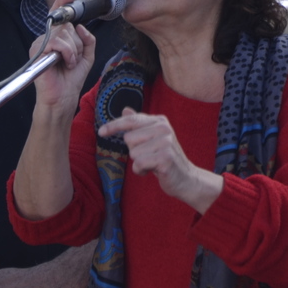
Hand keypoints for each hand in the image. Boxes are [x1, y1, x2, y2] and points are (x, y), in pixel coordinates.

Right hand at [30, 0, 95, 111]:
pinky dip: (68, 53)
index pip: (58, 16)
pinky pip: (58, 42)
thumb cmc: (71, 79)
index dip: (63, 4)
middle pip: (67, 26)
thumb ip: (88, 40)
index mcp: (56, 38)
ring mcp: (40, 43)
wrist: (63, 97)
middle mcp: (47, 38)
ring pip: (64, 33)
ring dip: (73, 51)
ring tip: (69, 64)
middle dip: (77, 43)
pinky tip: (65, 64)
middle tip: (73, 59)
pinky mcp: (37, 50)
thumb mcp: (86, 56)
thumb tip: (80, 26)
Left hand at [98, 108, 222, 213]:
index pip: (131, 120)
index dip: (114, 126)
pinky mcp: (165, 158)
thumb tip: (125, 110)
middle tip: (150, 155)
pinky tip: (153, 171)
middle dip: (135, 151)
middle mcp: (163, 128)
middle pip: (129, 139)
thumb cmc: (165, 158)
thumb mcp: (152, 138)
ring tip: (152, 163)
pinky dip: (141, 171)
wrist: (186, 178)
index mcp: (159, 120)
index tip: (100, 132)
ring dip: (139, 163)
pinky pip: (139, 164)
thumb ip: (139, 125)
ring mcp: (166, 142)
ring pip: (133, 153)